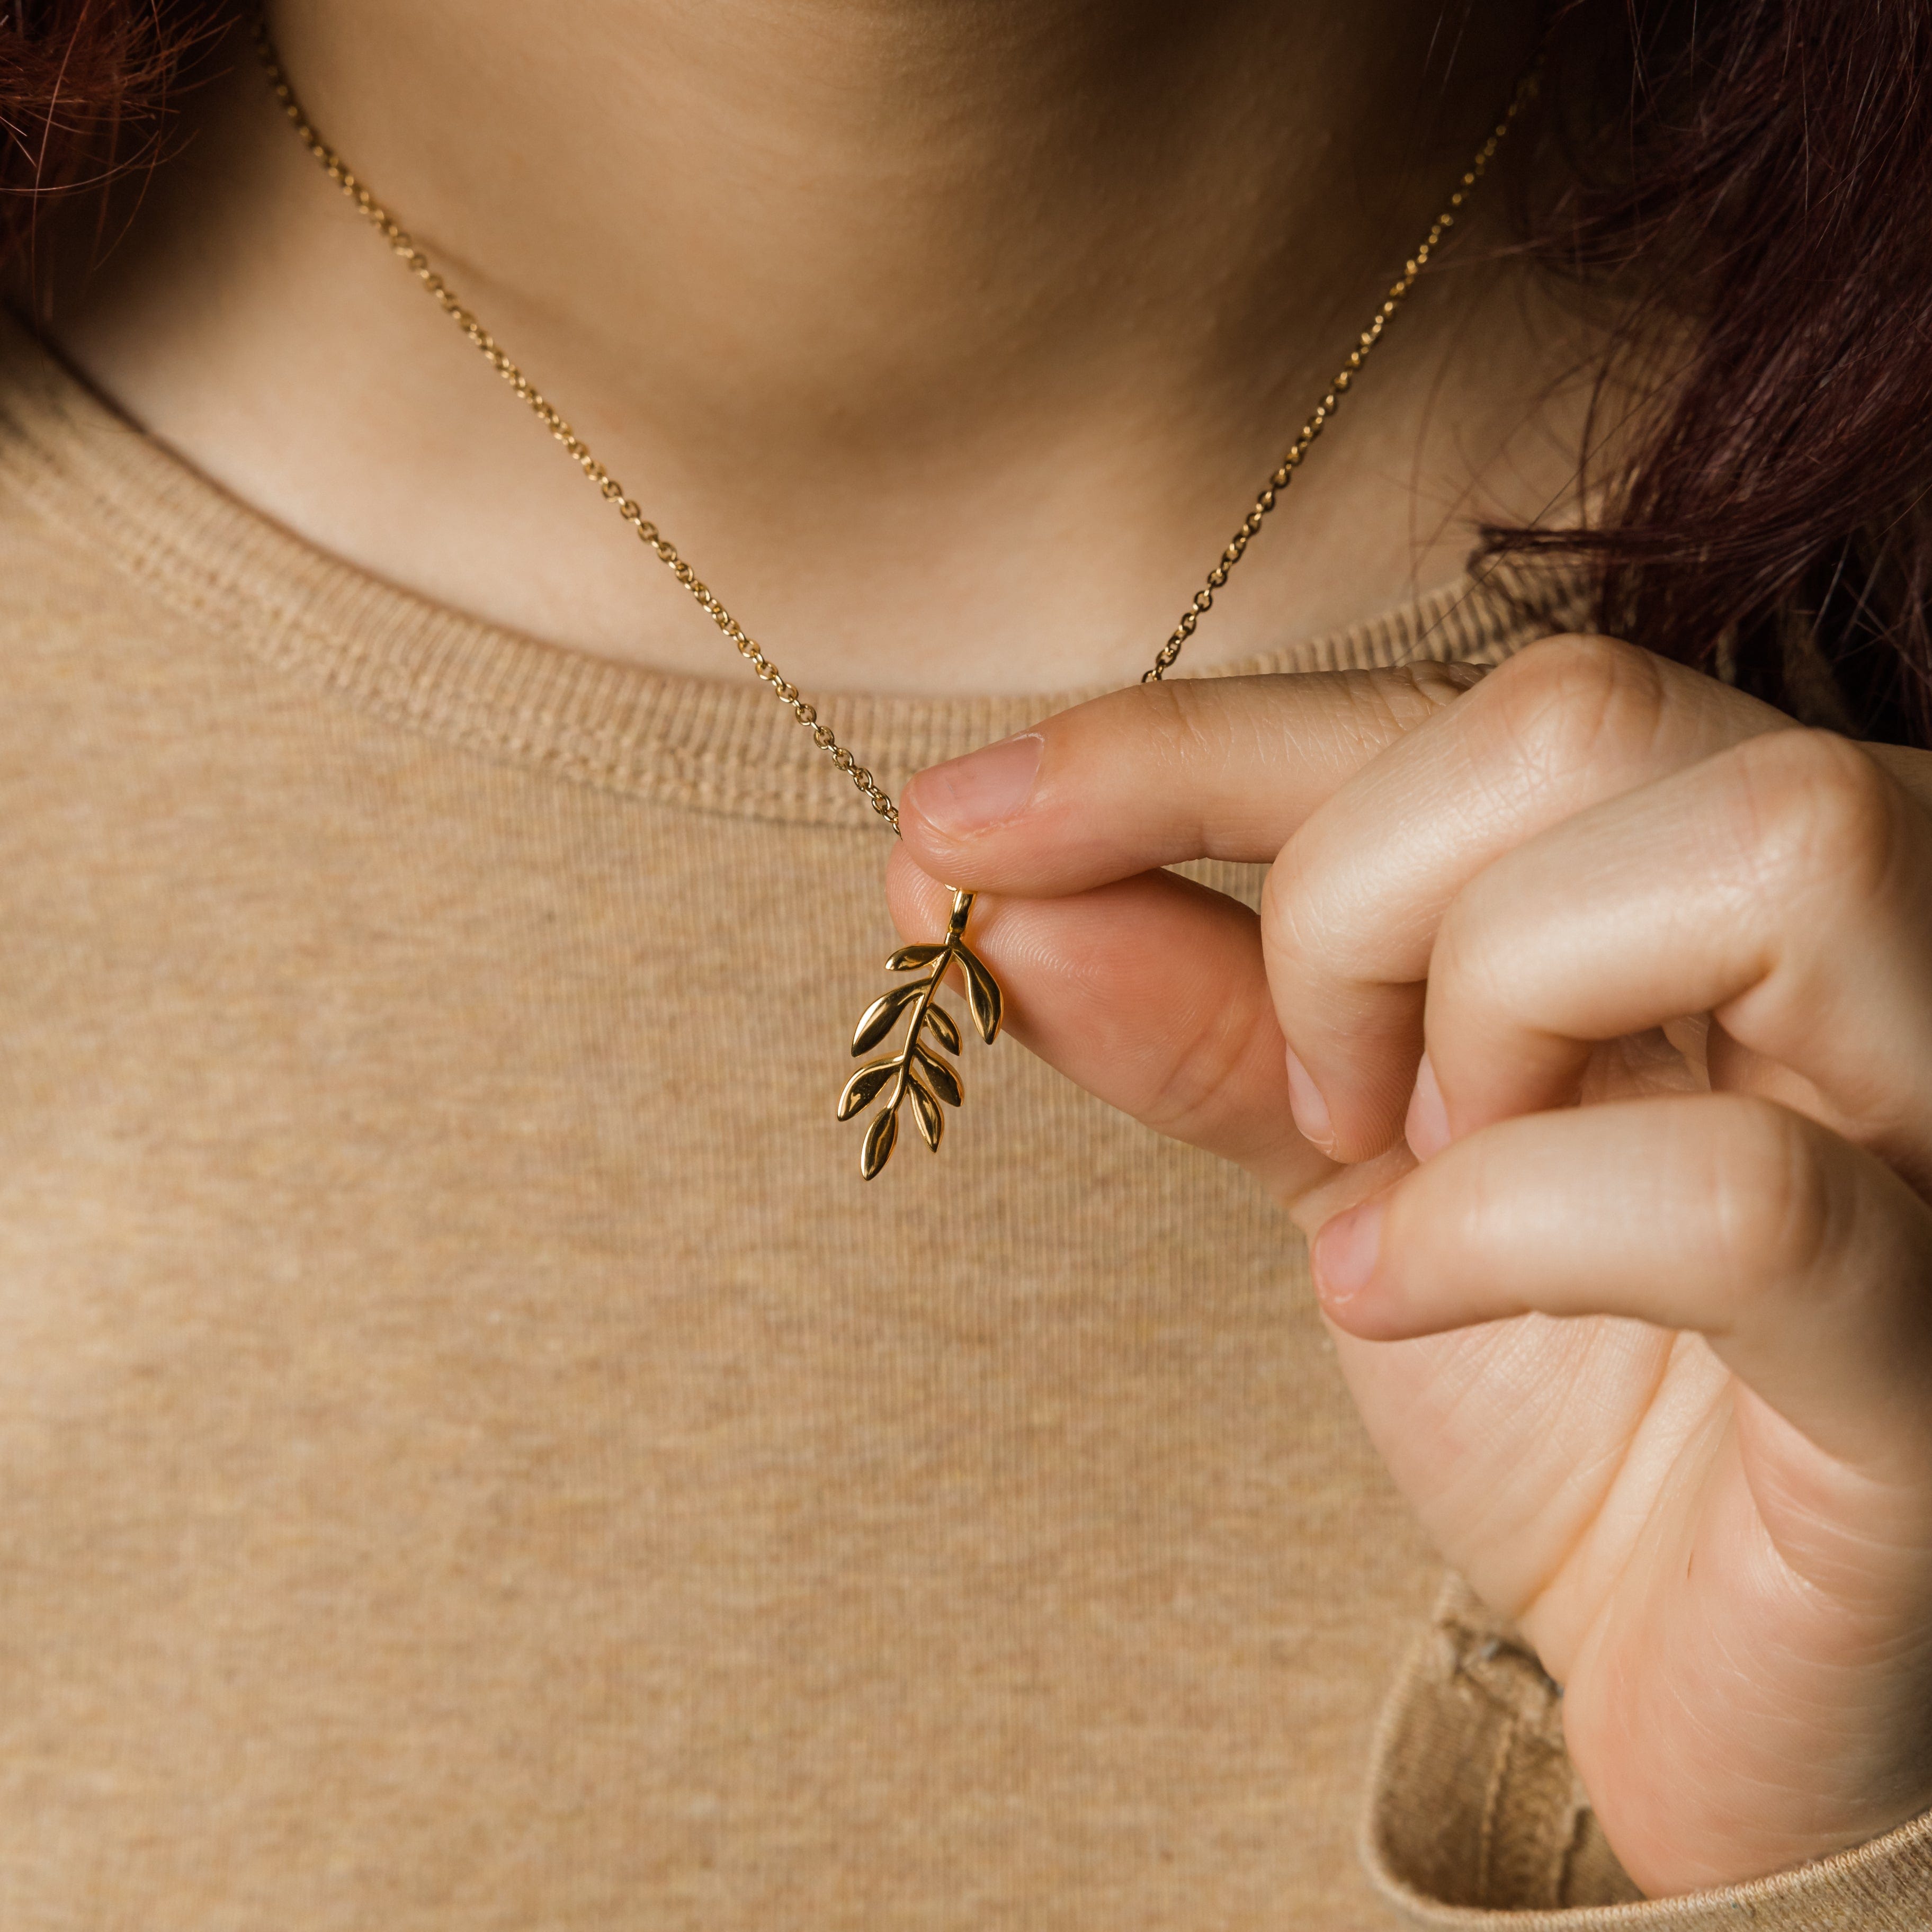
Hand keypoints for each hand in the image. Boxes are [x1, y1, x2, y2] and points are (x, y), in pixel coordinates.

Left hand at [892, 636, 1931, 1896]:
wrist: (1705, 1666)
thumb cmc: (1560, 1386)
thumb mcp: (1346, 1155)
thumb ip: (1194, 1005)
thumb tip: (971, 878)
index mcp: (1719, 865)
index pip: (1440, 706)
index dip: (1175, 744)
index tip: (953, 825)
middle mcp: (1893, 933)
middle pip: (1587, 717)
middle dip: (1351, 899)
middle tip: (1315, 1097)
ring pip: (1758, 850)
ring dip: (1480, 1012)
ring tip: (1414, 1176)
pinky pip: (1745, 1194)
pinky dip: (1499, 1225)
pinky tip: (1394, 1292)